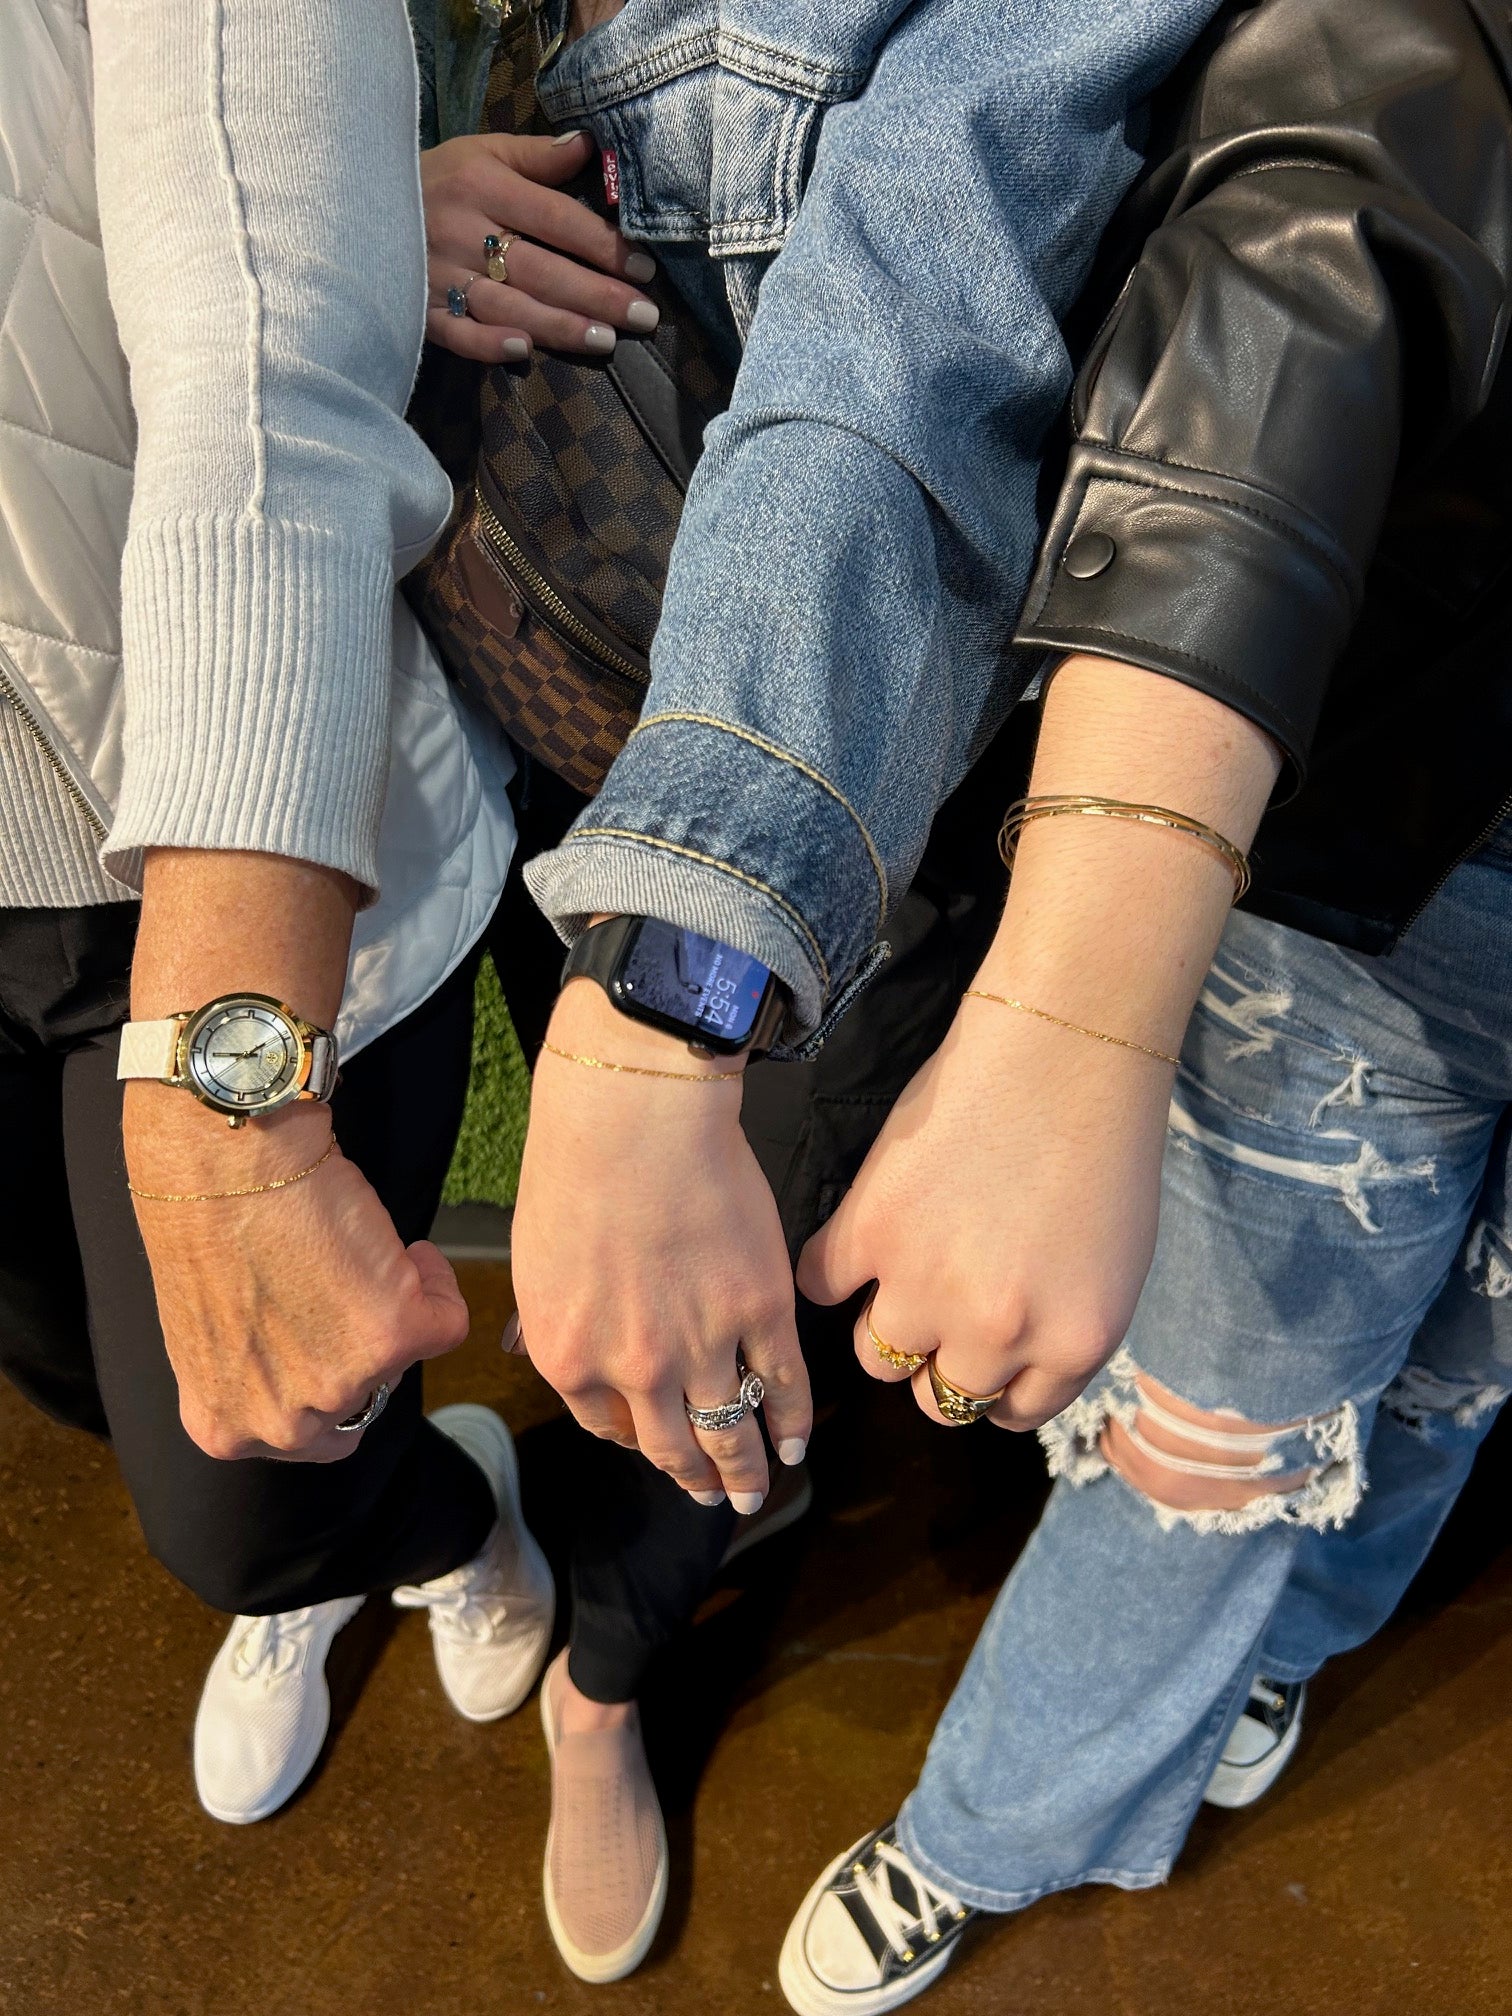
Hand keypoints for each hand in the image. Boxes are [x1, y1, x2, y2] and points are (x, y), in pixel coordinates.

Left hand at [127, 850, 469, 1462]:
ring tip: (358, 1253)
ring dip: (396, 1306)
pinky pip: (449, 1323)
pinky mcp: (396, 1334)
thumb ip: (254, 1371)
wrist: (226, 1158)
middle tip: (347, 1289)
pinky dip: (435, 1279)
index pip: (305, 1436)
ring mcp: (342, 1383)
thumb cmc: (205, 1219)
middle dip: (361, 1347)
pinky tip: (399, 1244)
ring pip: (403, 1359)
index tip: (324, 1332)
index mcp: (226, 1426)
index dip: (322, 1374)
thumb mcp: (210, 1331)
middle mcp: (283, 1422)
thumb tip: (307, 1361)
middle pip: (360, 1402)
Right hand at [422, 130, 657, 361]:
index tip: (645, 269)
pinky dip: (488, 343)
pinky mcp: (419, 310)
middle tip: (645, 318)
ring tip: (606, 341)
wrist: (357, 206)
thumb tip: (590, 146)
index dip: (603, 245)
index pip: (556, 218)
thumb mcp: (481, 152)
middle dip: (597, 295)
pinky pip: (456, 333)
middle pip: (541, 269)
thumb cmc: (435, 180)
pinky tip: (524, 351)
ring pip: (508, 306)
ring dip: (558, 325)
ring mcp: (439, 275)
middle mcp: (463, 231)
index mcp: (483, 185)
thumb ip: (536, 156)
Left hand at [508, 981, 811, 1508]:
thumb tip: (536, 1352)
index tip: (652, 1442)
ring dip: (745, 1471)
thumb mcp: (535, 1263)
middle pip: (671, 1448)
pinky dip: (791, 1424)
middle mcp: (636, 1371)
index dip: (635, 1439)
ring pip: (730, 1433)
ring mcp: (704, 1346)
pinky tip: (795, 1446)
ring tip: (755, 1491)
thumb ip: (546, 1322)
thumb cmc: (571, 1171)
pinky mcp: (761, 1312)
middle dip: (694, 1478)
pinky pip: (783, 1387)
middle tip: (713, 1493)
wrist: (632, 1119)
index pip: (607, 1428)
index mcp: (571, 1361)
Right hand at [798, 995, 1172, 1430]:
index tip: (981, 1358)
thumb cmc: (1104, 1144)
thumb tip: (1007, 1359)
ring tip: (898, 1275)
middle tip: (938, 1314)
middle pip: (939, 1398)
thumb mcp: (1110, 1268)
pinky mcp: (869, 1231)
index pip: (1010, 1413)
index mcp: (1071, 1344)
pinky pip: (822, 1284)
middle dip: (938, 1364)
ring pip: (877, 1355)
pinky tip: (856, 1242)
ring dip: (885, 1325)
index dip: (992, 1385)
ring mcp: (926, 1286)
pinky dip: (831, 1271)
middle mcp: (997, 1333)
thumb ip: (1058, 1328)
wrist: (1062, 1052)